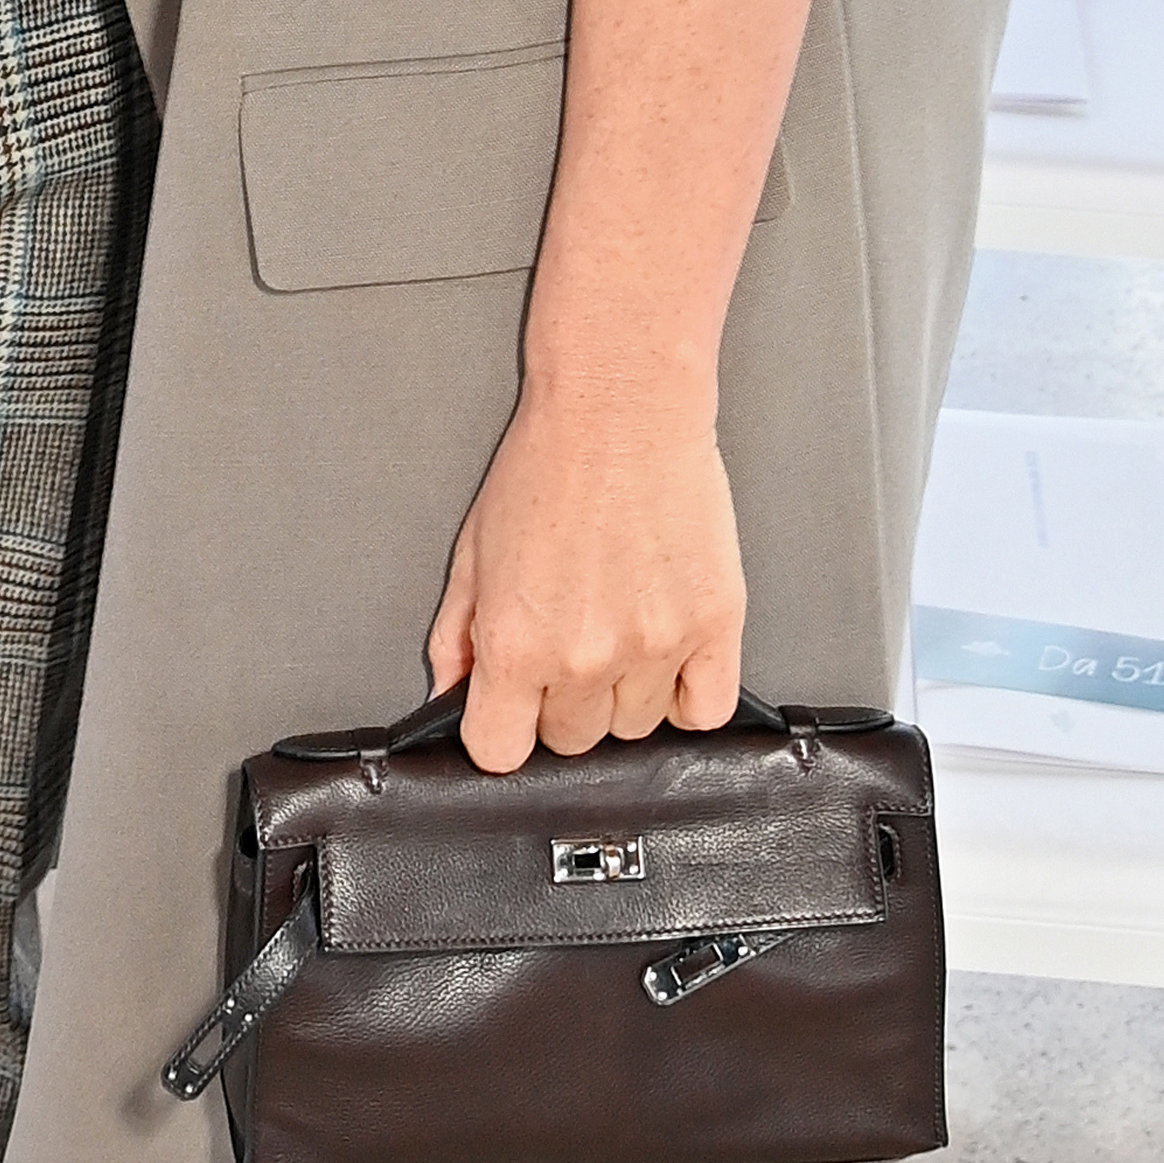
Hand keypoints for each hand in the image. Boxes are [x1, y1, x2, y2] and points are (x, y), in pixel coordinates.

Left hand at [425, 384, 746, 769]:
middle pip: (572, 741)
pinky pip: (704, 711)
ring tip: (622, 625)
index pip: (500, 754)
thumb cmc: (547, 464)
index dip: (503, 729)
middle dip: (564, 702)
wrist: (621, 408)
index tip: (513, 707)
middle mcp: (585, 657)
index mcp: (516, 643)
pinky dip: (688, 694)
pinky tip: (669, 651)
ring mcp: (654, 647)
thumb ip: (455, 636)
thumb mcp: (473, 549)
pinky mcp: (713, 626)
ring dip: (626, 694)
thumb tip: (450, 695)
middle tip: (572, 641)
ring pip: (637, 728)